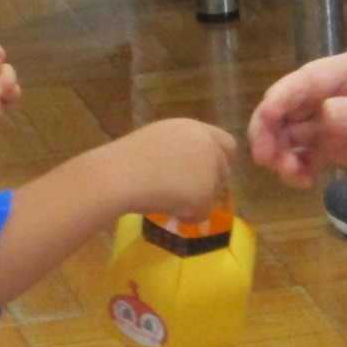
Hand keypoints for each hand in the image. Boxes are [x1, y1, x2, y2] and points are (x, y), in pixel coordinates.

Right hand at [115, 118, 239, 221]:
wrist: (119, 175)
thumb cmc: (128, 160)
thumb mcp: (160, 142)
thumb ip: (182, 149)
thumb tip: (191, 168)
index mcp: (194, 129)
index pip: (226, 143)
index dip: (221, 160)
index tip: (211, 174)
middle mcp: (207, 145)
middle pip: (224, 168)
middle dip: (211, 183)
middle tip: (190, 195)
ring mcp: (209, 168)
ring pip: (213, 192)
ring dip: (195, 200)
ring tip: (166, 200)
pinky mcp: (205, 193)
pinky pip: (202, 213)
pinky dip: (187, 217)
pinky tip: (167, 210)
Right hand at [249, 49, 346, 188]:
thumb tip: (324, 116)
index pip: (304, 81)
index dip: (279, 100)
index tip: (264, 123)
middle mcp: (333, 91)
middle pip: (288, 107)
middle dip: (270, 130)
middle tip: (267, 160)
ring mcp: (333, 118)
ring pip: (291, 132)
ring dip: (281, 153)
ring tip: (293, 177)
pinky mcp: (338, 143)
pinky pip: (306, 153)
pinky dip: (297, 167)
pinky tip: (303, 182)